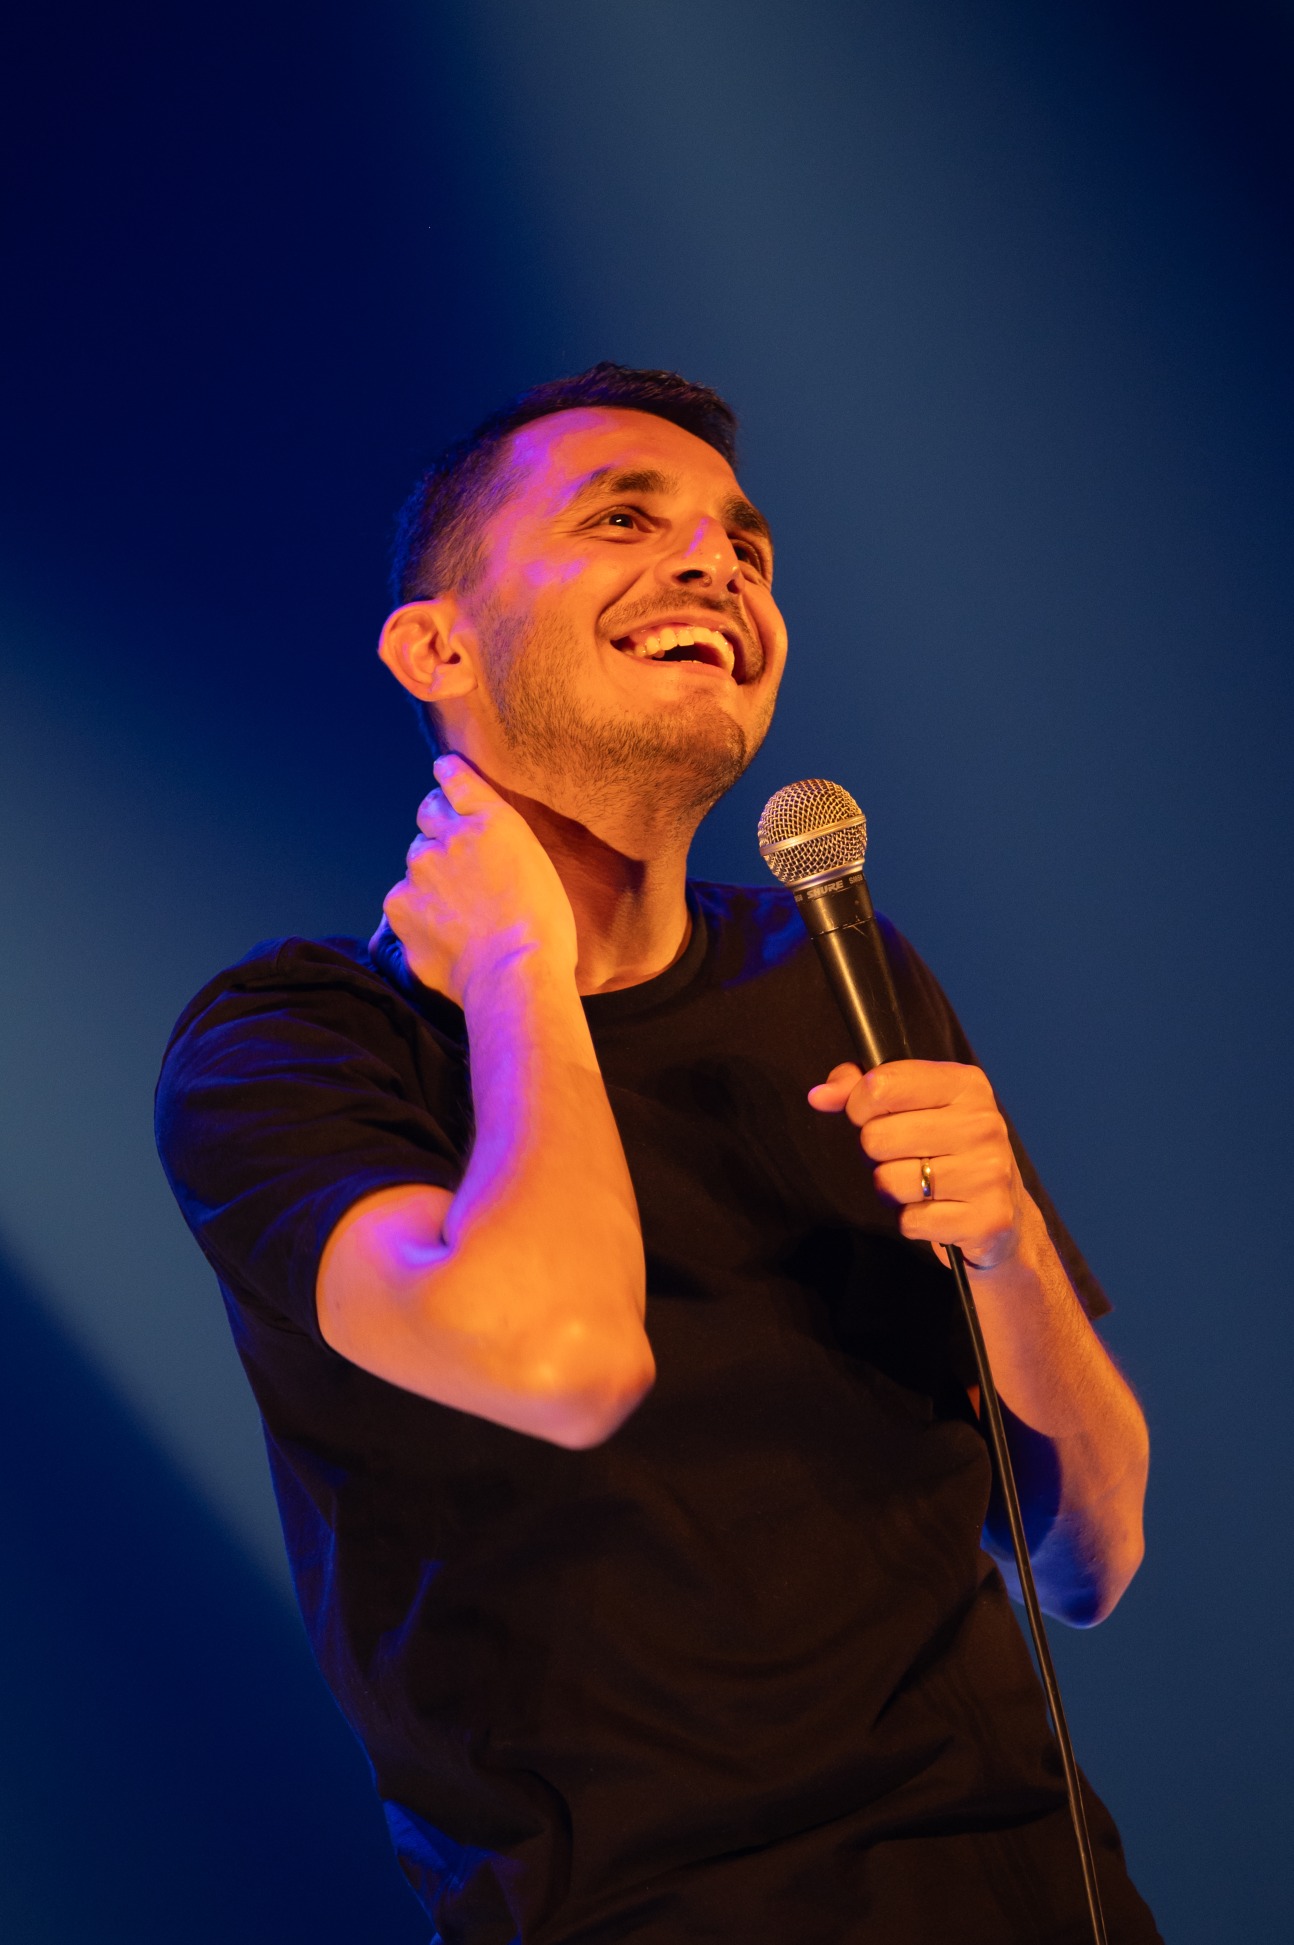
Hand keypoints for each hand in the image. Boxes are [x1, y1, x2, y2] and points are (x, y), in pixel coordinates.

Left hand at [376, 756, 577, 1008]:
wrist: (514, 974)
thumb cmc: (543, 930)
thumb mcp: (538, 868)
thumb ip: (504, 845)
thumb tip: (485, 848)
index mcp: (492, 821)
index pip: (456, 780)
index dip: (448, 779)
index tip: (442, 774)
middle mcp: (451, 835)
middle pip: (428, 819)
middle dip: (439, 835)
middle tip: (458, 867)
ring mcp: (420, 869)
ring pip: (415, 862)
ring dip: (428, 877)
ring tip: (457, 912)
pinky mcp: (400, 905)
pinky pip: (402, 901)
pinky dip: (415, 913)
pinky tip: (441, 934)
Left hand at [808, 1059, 1026, 1271]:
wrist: (1003, 1214)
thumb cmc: (945, 1150)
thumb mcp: (914, 1106)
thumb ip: (862, 1088)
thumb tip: (820, 1095)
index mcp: (966, 1085)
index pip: (881, 1085)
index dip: (860, 1106)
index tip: (872, 1116)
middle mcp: (983, 1124)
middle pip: (876, 1137)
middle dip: (876, 1154)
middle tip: (904, 1157)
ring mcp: (988, 1173)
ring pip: (889, 1182)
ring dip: (891, 1189)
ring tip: (919, 1185)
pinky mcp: (986, 1219)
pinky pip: (909, 1221)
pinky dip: (912, 1221)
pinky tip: (936, 1211)